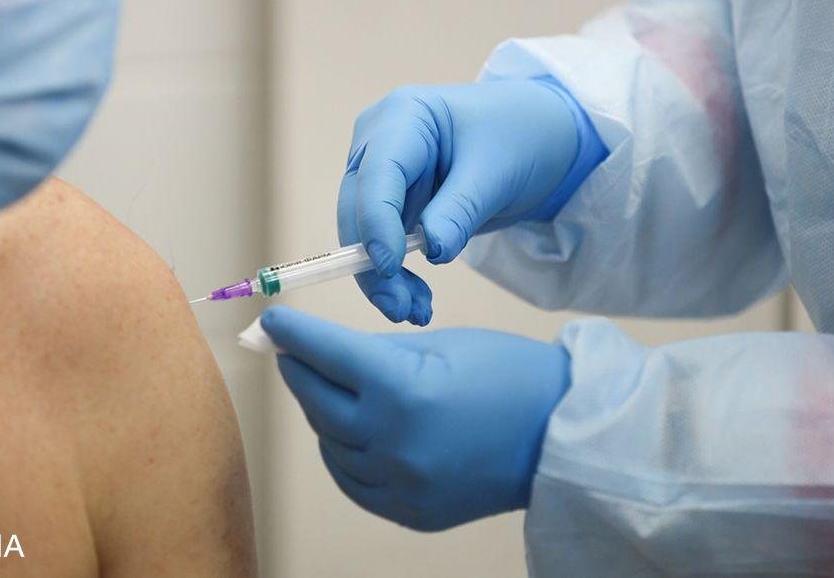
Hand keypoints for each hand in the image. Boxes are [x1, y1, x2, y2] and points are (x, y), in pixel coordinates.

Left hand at [262, 305, 569, 531]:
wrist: (562, 434)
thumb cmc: (508, 373)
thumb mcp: (439, 345)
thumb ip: (374, 351)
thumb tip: (320, 352)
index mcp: (404, 391)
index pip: (325, 356)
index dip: (293, 334)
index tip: (271, 321)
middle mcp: (395, 443)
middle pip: (318, 401)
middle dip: (299, 367)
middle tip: (290, 347)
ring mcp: (401, 485)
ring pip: (330, 442)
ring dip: (320, 409)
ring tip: (326, 384)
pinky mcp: (410, 512)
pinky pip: (351, 479)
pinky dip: (341, 451)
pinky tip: (345, 429)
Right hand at [340, 79, 584, 323]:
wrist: (540, 139)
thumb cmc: (520, 137)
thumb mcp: (497, 172)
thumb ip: (460, 210)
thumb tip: (432, 251)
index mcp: (403, 116)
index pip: (376, 174)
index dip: (376, 222)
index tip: (391, 267)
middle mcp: (380, 142)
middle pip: (357, 207)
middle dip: (372, 261)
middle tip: (399, 308)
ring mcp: (383, 173)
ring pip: (363, 233)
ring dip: (383, 278)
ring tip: (415, 312)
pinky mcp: (394, 203)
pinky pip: (383, 244)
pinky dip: (397, 276)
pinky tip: (417, 301)